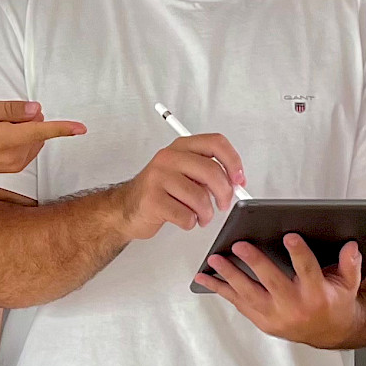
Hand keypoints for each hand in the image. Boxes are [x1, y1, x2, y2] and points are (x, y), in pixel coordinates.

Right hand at [0, 99, 85, 182]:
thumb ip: (9, 109)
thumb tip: (36, 110)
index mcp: (1, 138)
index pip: (39, 131)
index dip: (61, 128)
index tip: (80, 128)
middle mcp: (10, 155)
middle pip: (37, 131)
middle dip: (27, 119)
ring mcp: (12, 164)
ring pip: (34, 139)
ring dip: (23, 129)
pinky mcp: (13, 168)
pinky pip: (28, 148)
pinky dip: (21, 138)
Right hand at [112, 134, 245, 240]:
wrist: (126, 208)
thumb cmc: (159, 191)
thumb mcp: (184, 172)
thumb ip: (208, 172)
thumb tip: (235, 182)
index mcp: (181, 147)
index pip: (216, 143)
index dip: (233, 161)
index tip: (239, 179)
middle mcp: (169, 158)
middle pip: (212, 171)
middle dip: (225, 193)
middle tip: (223, 204)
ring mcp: (158, 177)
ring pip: (200, 198)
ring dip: (206, 213)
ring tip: (200, 216)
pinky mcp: (153, 199)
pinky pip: (186, 216)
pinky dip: (190, 223)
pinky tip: (184, 219)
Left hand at [196, 233, 364, 347]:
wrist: (329, 333)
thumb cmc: (335, 302)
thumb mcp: (349, 283)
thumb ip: (350, 263)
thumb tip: (350, 246)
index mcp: (317, 295)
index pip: (308, 271)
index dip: (299, 254)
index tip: (290, 237)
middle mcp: (294, 308)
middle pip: (272, 282)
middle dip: (255, 263)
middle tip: (240, 245)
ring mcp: (275, 317)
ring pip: (249, 295)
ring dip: (229, 276)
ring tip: (215, 259)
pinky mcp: (263, 322)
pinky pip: (239, 304)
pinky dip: (221, 290)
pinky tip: (206, 278)